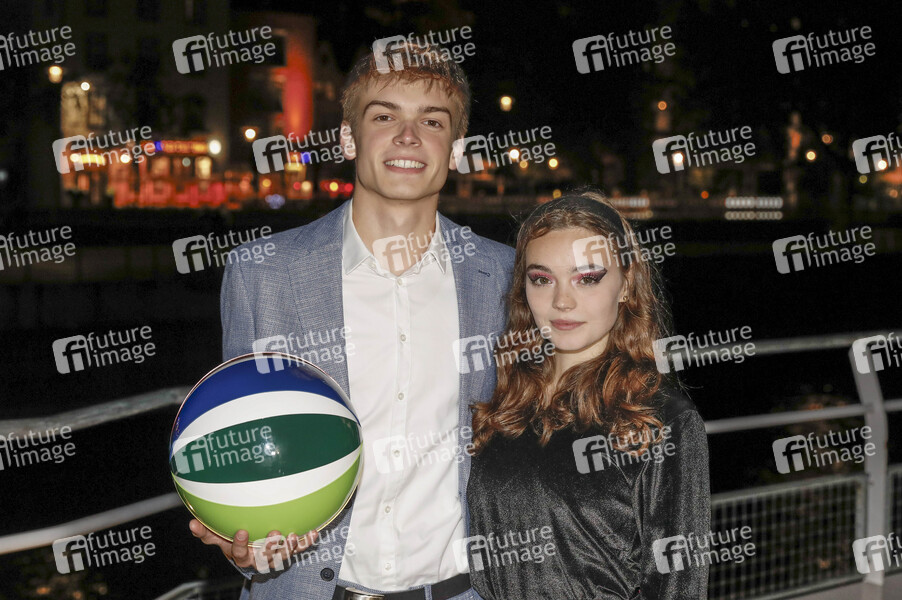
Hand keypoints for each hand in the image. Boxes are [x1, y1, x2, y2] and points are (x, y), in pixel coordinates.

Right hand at [189, 519, 317, 569]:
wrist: (254, 551)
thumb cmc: (236, 541)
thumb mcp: (220, 537)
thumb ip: (207, 532)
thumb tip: (191, 523)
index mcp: (242, 555)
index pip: (239, 553)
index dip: (240, 544)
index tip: (242, 531)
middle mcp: (260, 559)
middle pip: (265, 558)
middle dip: (270, 548)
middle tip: (274, 534)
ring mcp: (276, 556)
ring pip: (283, 556)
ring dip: (289, 547)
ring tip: (292, 535)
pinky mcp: (290, 552)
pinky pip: (301, 549)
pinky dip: (307, 541)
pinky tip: (314, 532)